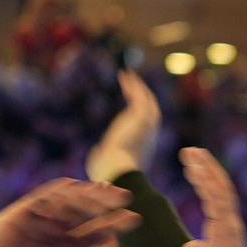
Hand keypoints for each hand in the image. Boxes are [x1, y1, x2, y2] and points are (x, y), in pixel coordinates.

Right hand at [0, 178, 135, 246]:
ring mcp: (41, 221)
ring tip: (106, 188)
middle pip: (88, 213)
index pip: (97, 233)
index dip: (115, 225)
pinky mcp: (24, 213)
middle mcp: (58, 232)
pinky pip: (44, 197)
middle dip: (106, 203)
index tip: (136, 218)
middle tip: (127, 195)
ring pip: (70, 202)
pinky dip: (59, 191)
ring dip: (87, 194)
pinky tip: (76, 186)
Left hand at [88, 68, 161, 182]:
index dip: (142, 113)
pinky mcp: (140, 115)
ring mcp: (147, 124)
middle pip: (151, 109)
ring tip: (130, 75)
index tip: (135, 105)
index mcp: (145, 146)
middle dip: (144, 95)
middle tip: (135, 85)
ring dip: (138, 86)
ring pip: (146, 99)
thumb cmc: (109, 171)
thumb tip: (96, 152)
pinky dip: (132, 84)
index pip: (146, 126)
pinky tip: (124, 75)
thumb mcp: (108, 161)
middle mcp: (150, 134)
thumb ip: (104, 154)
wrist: (118, 170)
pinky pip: (138, 95)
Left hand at [179, 146, 246, 246]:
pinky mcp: (227, 230)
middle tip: (188, 151)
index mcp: (225, 232)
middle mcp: (231, 226)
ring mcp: (230, 226)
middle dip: (204, 168)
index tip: (190, 167)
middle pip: (220, 188)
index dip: (203, 181)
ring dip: (204, 168)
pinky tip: (195, 167)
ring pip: (220, 188)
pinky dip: (208, 181)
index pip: (215, 199)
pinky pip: (219, 198)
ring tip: (189, 152)